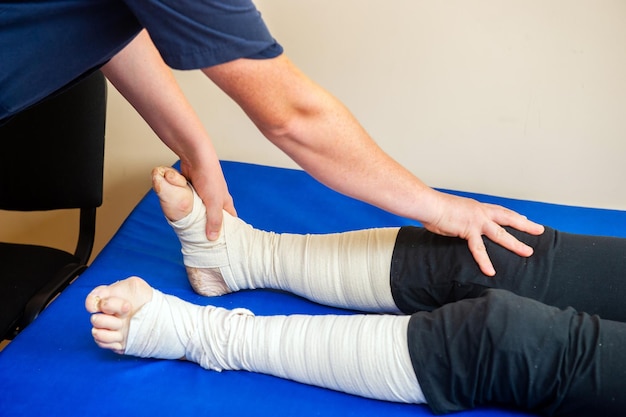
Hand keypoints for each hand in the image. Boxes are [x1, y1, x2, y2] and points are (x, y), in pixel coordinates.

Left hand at [180, 160, 236, 240]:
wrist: (195, 157)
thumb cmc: (209, 178)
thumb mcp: (214, 202)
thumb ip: (213, 220)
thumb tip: (212, 239)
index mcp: (225, 202)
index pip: (230, 220)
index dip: (228, 231)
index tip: (222, 243)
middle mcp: (215, 199)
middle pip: (213, 217)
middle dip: (208, 227)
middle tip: (201, 242)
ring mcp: (203, 196)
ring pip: (200, 212)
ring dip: (195, 219)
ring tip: (189, 233)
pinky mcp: (192, 191)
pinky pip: (190, 204)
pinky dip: (186, 209)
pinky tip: (181, 217)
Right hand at [421, 190, 544, 275]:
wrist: (429, 205)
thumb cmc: (435, 208)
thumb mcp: (454, 211)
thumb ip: (461, 219)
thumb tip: (459, 224)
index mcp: (477, 207)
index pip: (500, 211)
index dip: (513, 216)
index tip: (525, 218)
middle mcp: (480, 212)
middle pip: (508, 218)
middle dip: (525, 225)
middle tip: (539, 230)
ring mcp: (476, 221)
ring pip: (500, 233)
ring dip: (515, 243)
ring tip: (527, 252)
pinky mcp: (468, 230)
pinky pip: (478, 249)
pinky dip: (484, 261)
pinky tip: (490, 271)